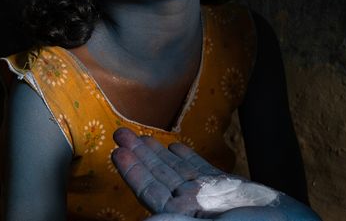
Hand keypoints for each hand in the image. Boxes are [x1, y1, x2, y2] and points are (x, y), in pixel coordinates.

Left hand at [111, 128, 319, 219]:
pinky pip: (201, 169)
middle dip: (139, 156)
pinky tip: (174, 147)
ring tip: (138, 135)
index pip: (150, 192)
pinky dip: (186, 157)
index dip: (133, 172)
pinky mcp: (227, 188)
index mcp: (184, 219)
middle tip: (119, 133)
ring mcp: (208, 197)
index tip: (118, 152)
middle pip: (158, 177)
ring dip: (157, 153)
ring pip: (176, 170)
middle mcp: (191, 207)